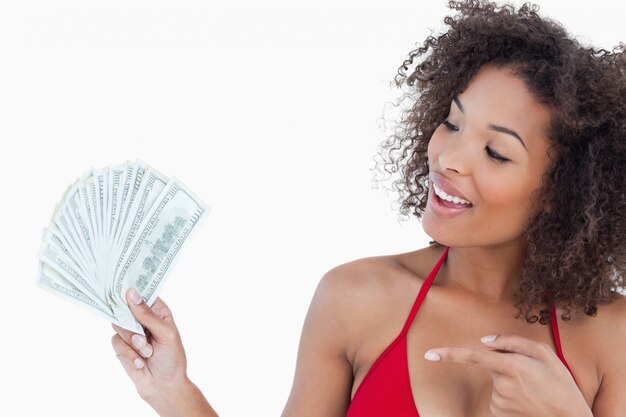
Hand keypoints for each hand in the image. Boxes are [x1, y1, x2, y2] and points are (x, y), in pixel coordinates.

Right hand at [111, 288, 188, 402]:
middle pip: (125, 308)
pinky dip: (128, 353)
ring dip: (132, 342)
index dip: (132, 290)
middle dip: (132, 325)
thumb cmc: (172, 359)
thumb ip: (147, 315)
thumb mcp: (166, 334)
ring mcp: (131, 332)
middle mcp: (142, 318)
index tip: (124, 288)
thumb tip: (131, 293)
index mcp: (158, 311)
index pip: (142, 293)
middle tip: (143, 338)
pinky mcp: (122, 346)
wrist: (163, 386)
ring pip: (118, 325)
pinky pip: (115, 342)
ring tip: (147, 353)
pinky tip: (140, 362)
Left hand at [424, 333, 591, 416]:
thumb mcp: (545, 354)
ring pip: (496, 380)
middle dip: (506, 364)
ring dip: (510, 380)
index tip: (429, 354)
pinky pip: (498, 394)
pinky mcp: (498, 411)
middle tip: (533, 375)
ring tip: (533, 389)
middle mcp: (503, 384)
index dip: (449, 354)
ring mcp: (499, 400)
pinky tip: (527, 399)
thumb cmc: (560, 384)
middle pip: (492, 364)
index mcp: (513, 366)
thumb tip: (485, 340)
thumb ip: (513, 341)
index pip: (474, 356)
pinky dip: (510, 393)